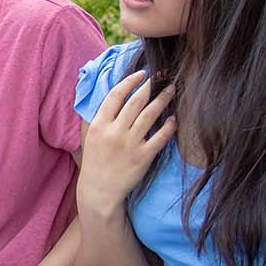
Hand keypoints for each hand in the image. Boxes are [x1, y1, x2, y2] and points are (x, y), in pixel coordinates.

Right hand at [79, 69, 177, 214]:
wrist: (99, 191)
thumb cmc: (96, 161)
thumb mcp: (91, 136)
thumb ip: (102, 117)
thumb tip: (117, 95)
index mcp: (99, 124)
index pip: (116, 95)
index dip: (130, 81)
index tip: (142, 74)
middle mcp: (114, 132)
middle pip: (136, 101)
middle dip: (151, 86)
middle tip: (162, 77)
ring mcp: (129, 144)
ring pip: (150, 115)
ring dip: (163, 99)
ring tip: (171, 90)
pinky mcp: (143, 157)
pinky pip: (160, 137)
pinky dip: (169, 126)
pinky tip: (174, 119)